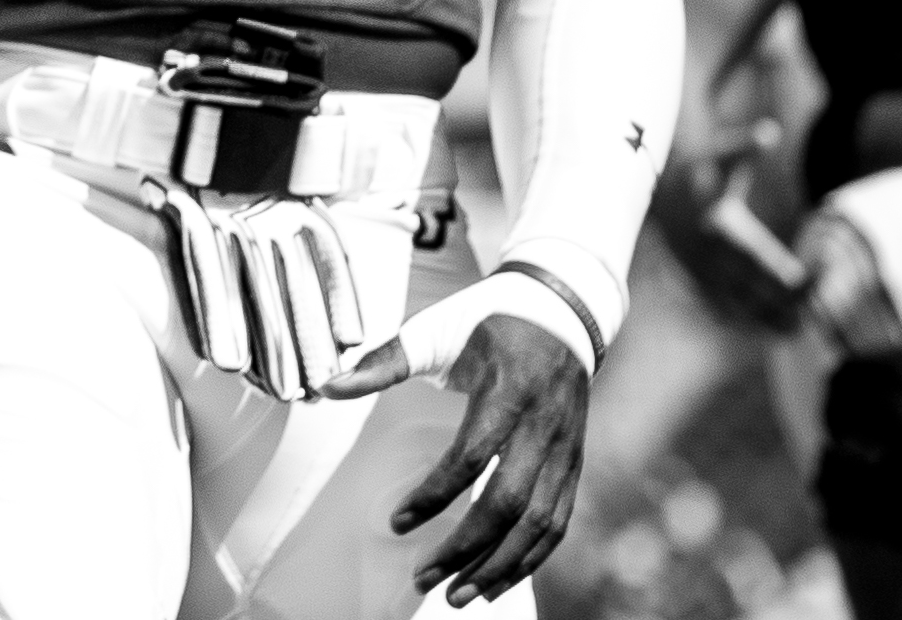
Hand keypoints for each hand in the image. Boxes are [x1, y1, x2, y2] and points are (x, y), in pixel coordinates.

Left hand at [321, 306, 589, 606]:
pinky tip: (499, 578)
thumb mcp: (434, 330)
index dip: (435, 496)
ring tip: (459, 594)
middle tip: (425, 579)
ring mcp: (565, 449)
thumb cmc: (486, 320)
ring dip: (501, 566)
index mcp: (506, 392)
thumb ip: (383, 361)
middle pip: (509, 503)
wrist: (560, 310)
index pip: (471, 457)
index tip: (397, 523)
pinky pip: (559, 521)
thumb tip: (326, 386)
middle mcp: (543, 427)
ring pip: (540, 523)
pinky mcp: (575, 464)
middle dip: (467, 549)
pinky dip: (532, 557)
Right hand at [648, 125, 810, 331]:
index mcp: (723, 228)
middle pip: (764, 292)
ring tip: (804, 325)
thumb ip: (745, 147)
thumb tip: (769, 131)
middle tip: (823, 305)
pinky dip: (752, 319)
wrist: (650, 188)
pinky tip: (773, 324)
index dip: (803, 275)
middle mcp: (712, 256)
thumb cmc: (696, 169)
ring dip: (776, 318)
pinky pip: (728, 309)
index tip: (825, 271)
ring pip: (746, 307)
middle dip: (795, 301)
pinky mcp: (696, 280)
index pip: (772, 263)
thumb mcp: (719, 154)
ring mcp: (702, 272)